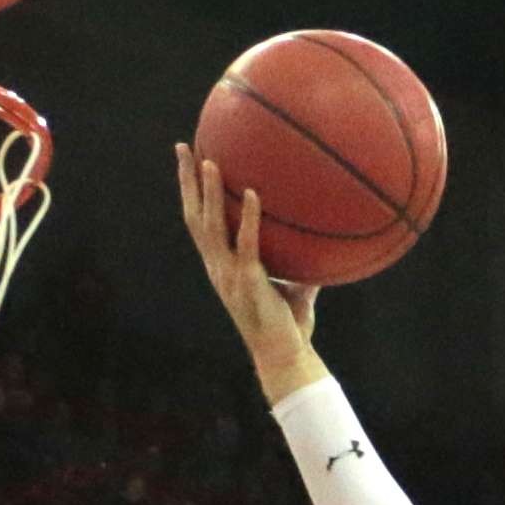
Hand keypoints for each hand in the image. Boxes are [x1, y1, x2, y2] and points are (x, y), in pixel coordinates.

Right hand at [171, 148, 322, 399]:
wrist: (284, 357)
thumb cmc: (288, 326)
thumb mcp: (294, 287)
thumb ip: (300, 264)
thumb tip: (322, 241)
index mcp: (220, 266)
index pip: (198, 222)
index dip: (190, 193)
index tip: (187, 161)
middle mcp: (217, 267)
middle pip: (194, 216)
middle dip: (186, 181)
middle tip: (183, 147)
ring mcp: (229, 274)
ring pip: (211, 226)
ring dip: (210, 193)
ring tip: (209, 161)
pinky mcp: (248, 281)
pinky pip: (247, 243)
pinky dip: (250, 218)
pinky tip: (255, 193)